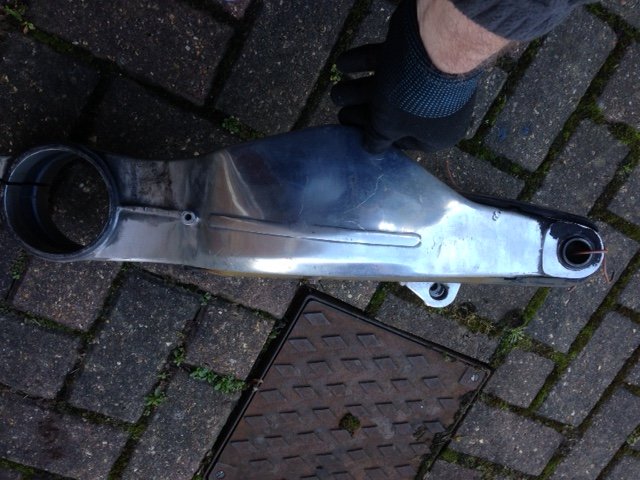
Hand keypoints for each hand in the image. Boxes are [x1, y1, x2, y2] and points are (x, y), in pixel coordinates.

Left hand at [331, 0, 481, 152]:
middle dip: (363, 112)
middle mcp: (436, 108)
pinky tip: (343, 63)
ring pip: (389, 86)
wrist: (435, 43)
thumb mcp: (388, 127)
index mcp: (437, 133)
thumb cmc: (412, 98)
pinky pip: (389, 61)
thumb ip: (377, 139)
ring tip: (335, 90)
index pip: (403, 141)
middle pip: (393, 113)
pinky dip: (364, 62)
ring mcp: (428, 79)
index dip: (376, 138)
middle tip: (341, 111)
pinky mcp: (418, 53)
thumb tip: (371, 149)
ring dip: (357, 89)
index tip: (353, 134)